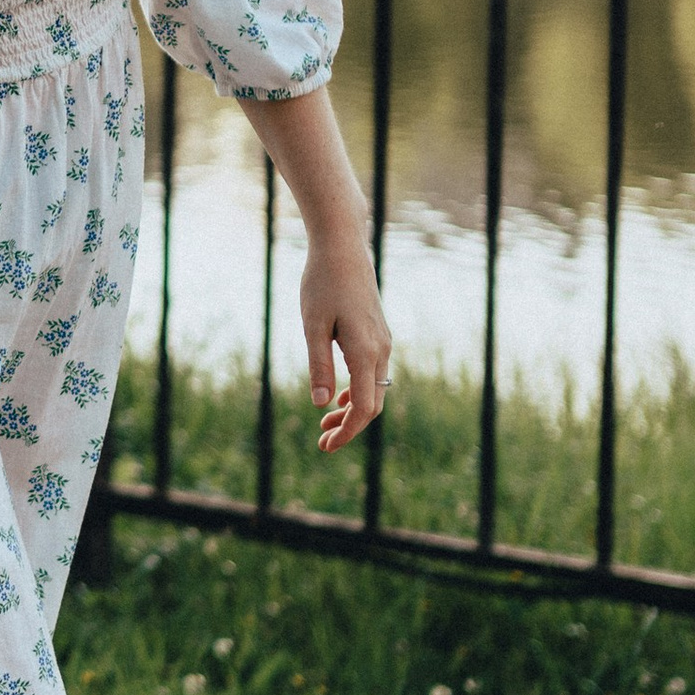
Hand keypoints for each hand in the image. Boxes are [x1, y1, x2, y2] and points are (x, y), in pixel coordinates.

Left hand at [303, 228, 390, 452]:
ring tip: (325, 424)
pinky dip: (357, 390)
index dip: (347, 431)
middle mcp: (381, 350)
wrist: (343, 248)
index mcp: (365, 352)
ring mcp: (382, 341)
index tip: (326, 446)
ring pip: (373, 389)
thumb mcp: (312, 325)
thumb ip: (318, 364)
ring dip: (352, 409)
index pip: (363, 407)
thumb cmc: (322, 283)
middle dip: (349, 426)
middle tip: (322, 442)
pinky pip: (373, 373)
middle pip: (372, 403)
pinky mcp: (377, 333)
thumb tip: (320, 404)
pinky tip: (337, 396)